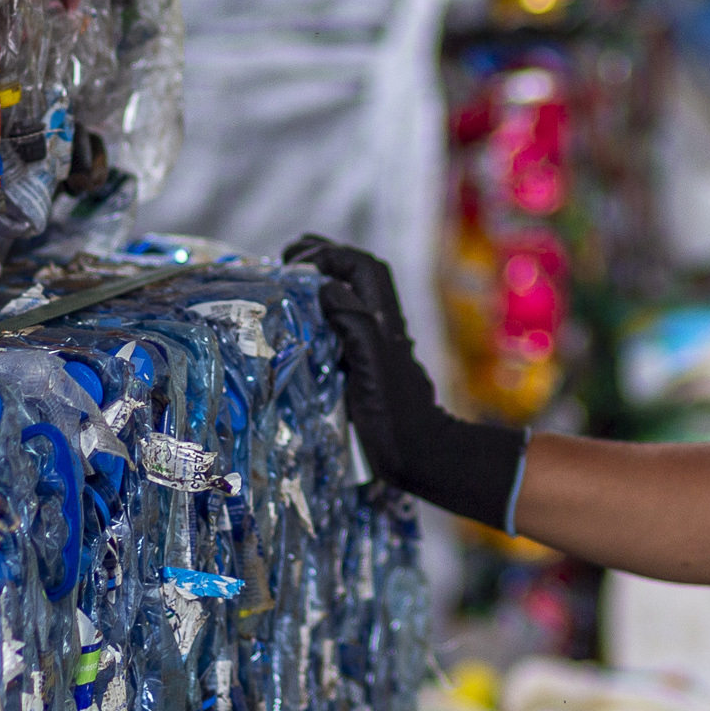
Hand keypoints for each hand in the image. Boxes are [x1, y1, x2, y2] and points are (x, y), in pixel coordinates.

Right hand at [282, 235, 526, 528]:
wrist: (420, 456)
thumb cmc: (397, 418)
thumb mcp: (373, 371)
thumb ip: (356, 326)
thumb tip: (328, 287)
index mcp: (384, 323)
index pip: (364, 267)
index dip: (333, 254)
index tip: (296, 263)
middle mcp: (381, 328)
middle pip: (360, 275)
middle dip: (326, 258)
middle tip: (288, 259)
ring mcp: (375, 346)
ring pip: (352, 297)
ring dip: (323, 281)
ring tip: (289, 280)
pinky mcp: (366, 366)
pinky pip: (343, 325)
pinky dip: (321, 313)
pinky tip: (300, 323)